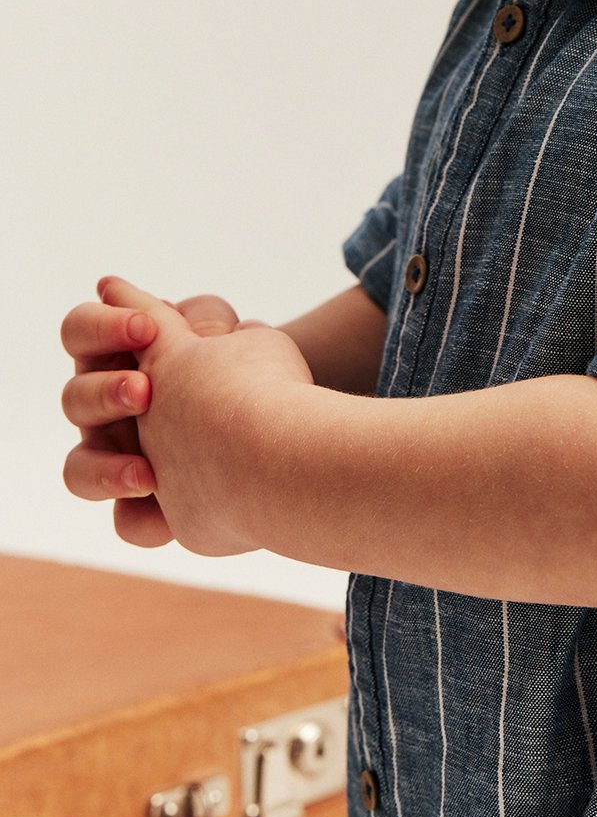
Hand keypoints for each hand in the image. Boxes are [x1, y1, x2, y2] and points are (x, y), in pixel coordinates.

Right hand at [61, 276, 313, 555]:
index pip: (84, 332)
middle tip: (144, 392)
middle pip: (76, 399)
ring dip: (108, 469)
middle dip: (106, 392)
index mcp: (127, 359)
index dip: (102, 327)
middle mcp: (116, 414)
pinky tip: (170, 511)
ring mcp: (127, 463)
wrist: (301, 452)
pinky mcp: (151, 513)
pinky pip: (127, 523)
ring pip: (80, 470)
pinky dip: (144, 518)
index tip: (146, 327)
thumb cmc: (263, 384)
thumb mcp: (237, 340)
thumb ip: (192, 321)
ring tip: (148, 475)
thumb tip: (132, 293)